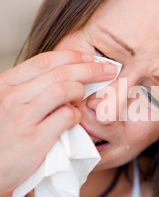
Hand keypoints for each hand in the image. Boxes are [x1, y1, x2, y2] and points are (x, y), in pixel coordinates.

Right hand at [0, 50, 115, 194]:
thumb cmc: (1, 136)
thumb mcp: (5, 106)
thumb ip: (28, 91)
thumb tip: (63, 77)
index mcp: (5, 85)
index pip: (44, 61)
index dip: (72, 56)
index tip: (90, 58)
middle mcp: (13, 97)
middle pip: (59, 73)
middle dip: (90, 69)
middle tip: (109, 70)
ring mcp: (23, 118)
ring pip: (63, 90)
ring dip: (81, 90)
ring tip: (86, 97)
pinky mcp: (36, 139)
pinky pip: (66, 117)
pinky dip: (77, 116)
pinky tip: (76, 120)